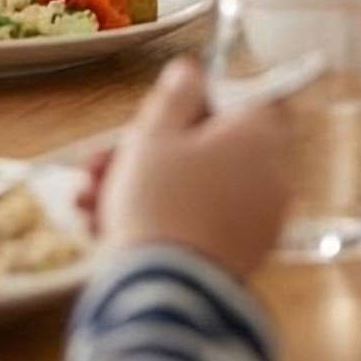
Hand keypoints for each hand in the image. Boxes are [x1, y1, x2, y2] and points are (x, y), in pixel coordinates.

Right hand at [96, 56, 295, 277]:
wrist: (164, 291)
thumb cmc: (159, 205)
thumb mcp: (154, 135)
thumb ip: (175, 95)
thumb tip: (189, 70)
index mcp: (259, 135)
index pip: (238, 99)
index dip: (192, 105)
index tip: (156, 116)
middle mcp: (271, 174)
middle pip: (208, 147)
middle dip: (147, 151)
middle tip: (101, 162)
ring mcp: (259, 218)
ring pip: (196, 186)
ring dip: (141, 186)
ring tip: (89, 198)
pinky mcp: (241, 252)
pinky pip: (200, 221)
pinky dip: (161, 218)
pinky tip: (106, 225)